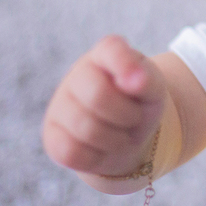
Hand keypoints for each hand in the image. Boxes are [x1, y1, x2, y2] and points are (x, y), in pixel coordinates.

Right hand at [42, 35, 166, 177]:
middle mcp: (77, 74)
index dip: (125, 66)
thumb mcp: (153, 90)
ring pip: (84, 129)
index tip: (142, 84)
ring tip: (122, 134)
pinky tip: (103, 148)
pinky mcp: (52, 136)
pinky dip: (97, 157)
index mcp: (106, 54)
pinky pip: (72, 152)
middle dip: (126, 115)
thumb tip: (137, 80)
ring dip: (116, 140)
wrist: (126, 136)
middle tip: (135, 118)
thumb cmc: (140, 104)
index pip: (111, 49)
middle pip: (97, 95)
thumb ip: (147, 80)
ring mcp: (59, 105)